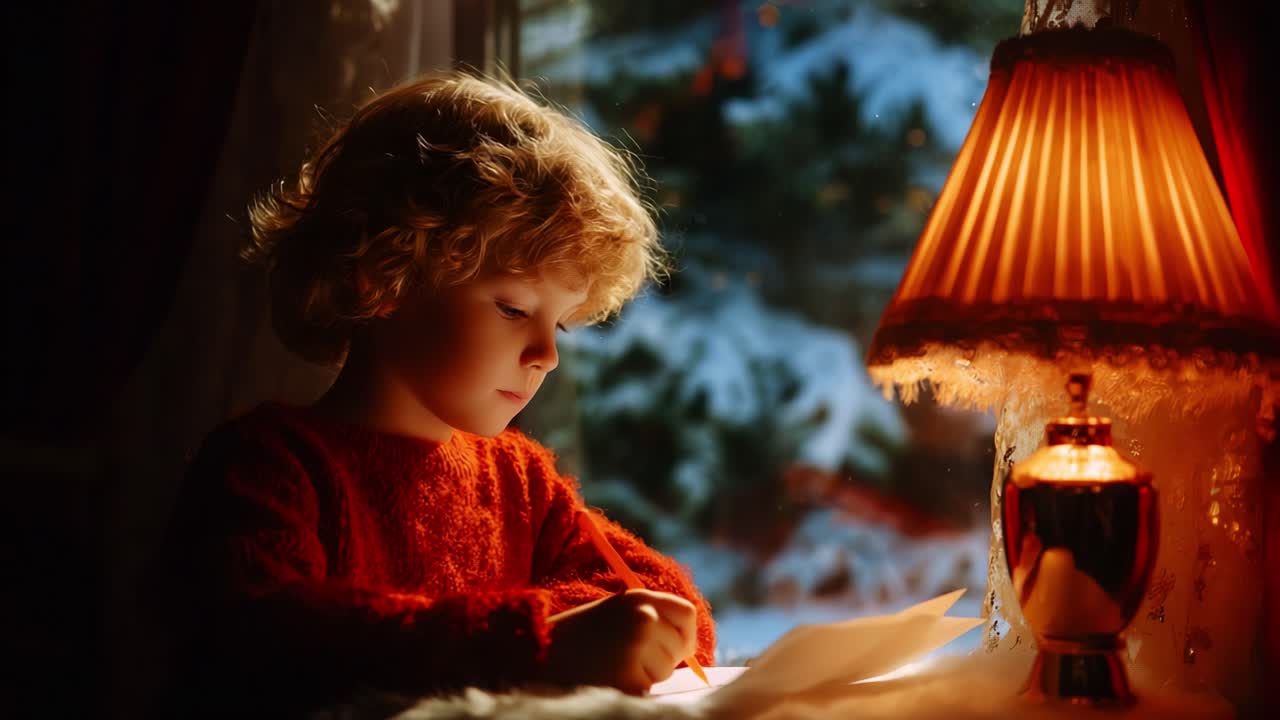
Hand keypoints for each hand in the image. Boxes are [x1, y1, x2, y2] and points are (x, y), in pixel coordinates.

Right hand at [539, 588, 697, 694]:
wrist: (533, 654)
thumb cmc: (574, 636)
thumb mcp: (613, 613)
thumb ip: (647, 618)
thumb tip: (686, 642)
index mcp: (639, 597)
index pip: (687, 614)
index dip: (685, 634)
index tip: (680, 649)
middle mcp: (642, 618)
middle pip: (678, 646)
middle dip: (662, 658)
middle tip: (629, 658)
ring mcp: (636, 648)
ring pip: (664, 671)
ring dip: (645, 675)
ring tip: (611, 665)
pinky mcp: (628, 679)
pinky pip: (645, 689)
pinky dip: (630, 690)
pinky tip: (606, 678)